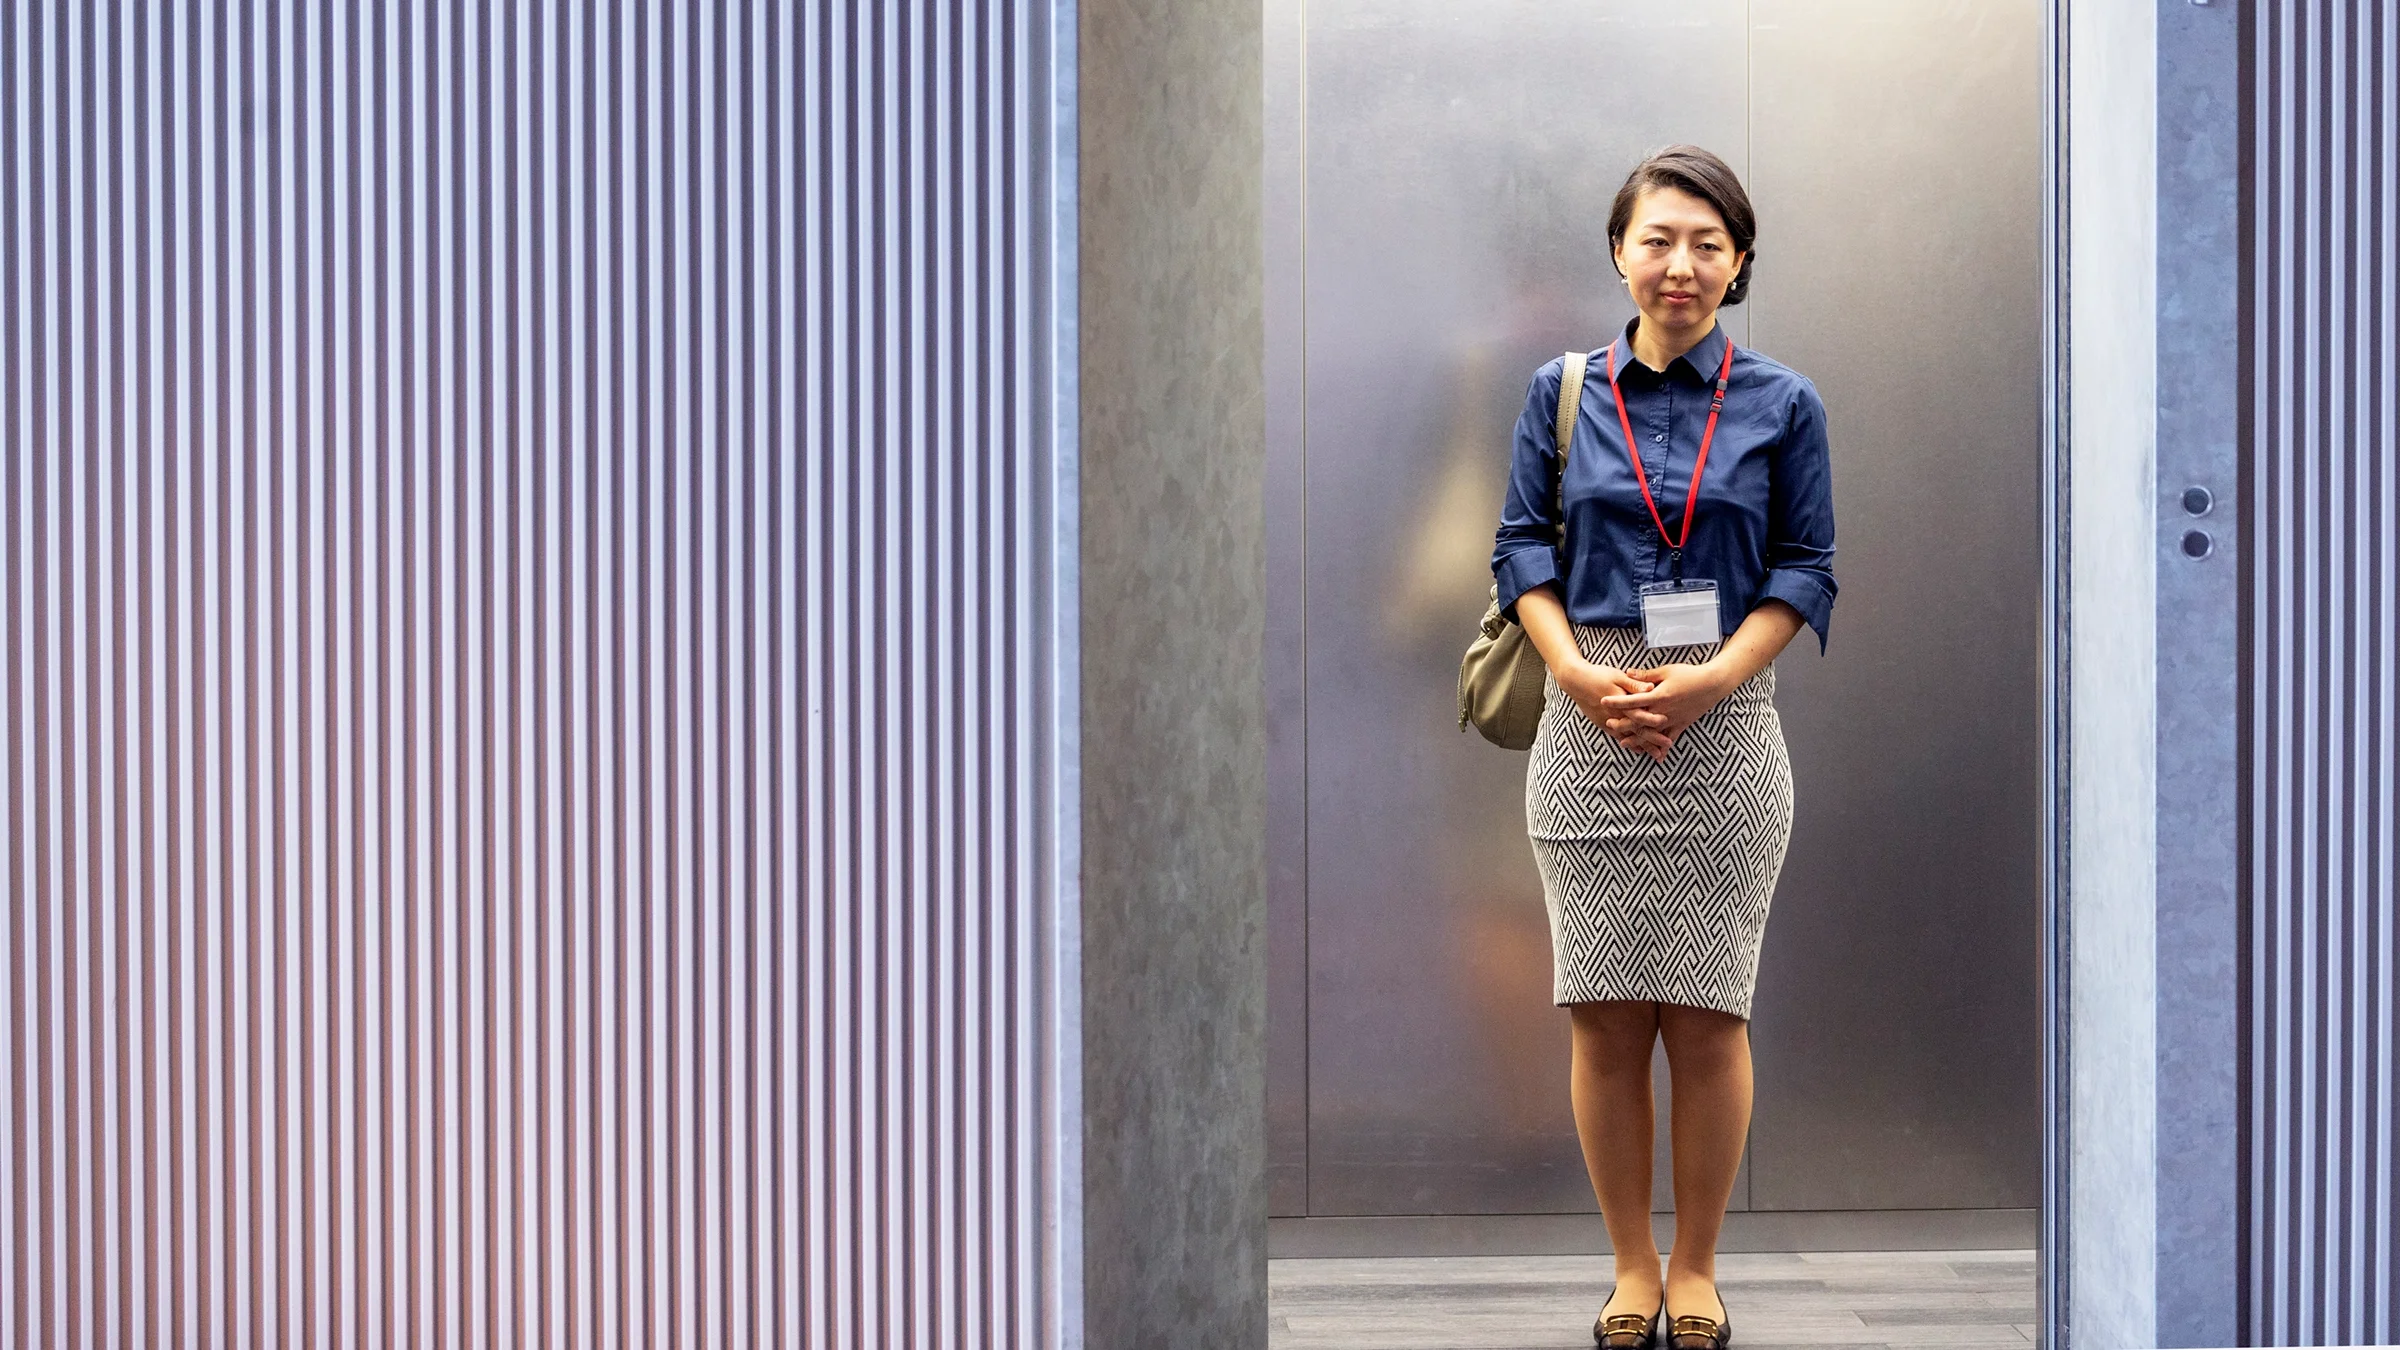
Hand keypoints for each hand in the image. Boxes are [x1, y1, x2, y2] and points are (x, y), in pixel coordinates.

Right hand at [1554, 662, 1674, 757]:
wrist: (1575, 681)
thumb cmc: (1598, 675)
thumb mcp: (1617, 676)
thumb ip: (1635, 684)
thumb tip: (1651, 687)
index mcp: (1622, 702)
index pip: (1640, 714)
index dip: (1653, 720)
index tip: (1667, 725)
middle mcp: (1616, 715)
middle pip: (1637, 729)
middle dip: (1653, 738)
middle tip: (1668, 745)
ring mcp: (1609, 721)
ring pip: (1629, 737)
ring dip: (1644, 746)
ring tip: (1657, 754)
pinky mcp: (1603, 724)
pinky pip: (1619, 737)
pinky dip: (1630, 744)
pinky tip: (1639, 750)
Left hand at [1598, 661, 1737, 761]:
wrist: (1713, 685)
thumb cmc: (1689, 674)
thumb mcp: (1666, 671)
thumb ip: (1646, 676)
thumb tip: (1627, 673)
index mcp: (1659, 696)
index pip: (1632, 700)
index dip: (1617, 701)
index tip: (1603, 701)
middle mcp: (1664, 711)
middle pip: (1639, 720)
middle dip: (1622, 724)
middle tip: (1608, 724)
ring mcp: (1673, 720)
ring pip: (1651, 733)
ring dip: (1637, 739)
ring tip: (1623, 743)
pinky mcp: (1682, 725)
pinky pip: (1670, 739)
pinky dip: (1662, 747)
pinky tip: (1655, 756)